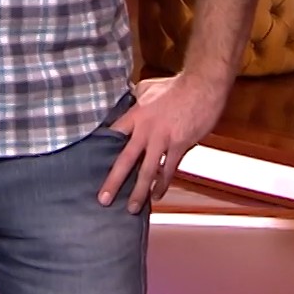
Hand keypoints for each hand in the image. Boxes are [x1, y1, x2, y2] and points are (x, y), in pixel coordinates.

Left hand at [97, 73, 230, 211]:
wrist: (202, 85)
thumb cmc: (176, 85)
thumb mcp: (148, 88)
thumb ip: (137, 98)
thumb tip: (130, 98)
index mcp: (136, 115)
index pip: (113, 134)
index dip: (102, 149)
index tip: (90, 163)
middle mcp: (145, 130)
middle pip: (125, 159)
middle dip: (114, 181)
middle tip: (104, 199)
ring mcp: (162, 139)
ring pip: (147, 171)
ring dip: (139, 191)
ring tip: (132, 207)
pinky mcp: (179, 145)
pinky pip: (169, 169)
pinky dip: (163, 184)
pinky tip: (158, 194)